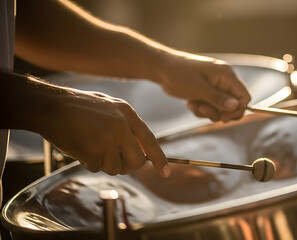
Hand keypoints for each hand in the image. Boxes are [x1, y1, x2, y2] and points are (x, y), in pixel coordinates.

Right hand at [37, 86, 168, 175]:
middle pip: (136, 162)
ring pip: (115, 168)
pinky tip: (80, 148)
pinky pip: (96, 168)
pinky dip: (87, 163)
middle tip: (113, 161)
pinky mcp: (94, 149)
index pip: (150, 140)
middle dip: (127, 166)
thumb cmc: (77, 108)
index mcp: (127, 113)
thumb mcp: (108, 108)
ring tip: (90, 146)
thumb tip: (138, 149)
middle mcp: (122, 126)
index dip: (159, 158)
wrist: (50, 106)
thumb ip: (124, 125)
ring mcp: (108, 138)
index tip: (165, 172)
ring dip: (103, 163)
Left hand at [158, 55, 250, 121]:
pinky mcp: (207, 94)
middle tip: (203, 109)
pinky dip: (201, 110)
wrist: (162, 69)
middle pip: (234, 105)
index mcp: (226, 75)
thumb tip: (236, 106)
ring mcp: (216, 88)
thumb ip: (218, 98)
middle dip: (219, 112)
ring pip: (221, 109)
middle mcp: (224, 81)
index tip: (222, 117)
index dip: (237, 110)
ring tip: (194, 105)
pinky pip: (211, 108)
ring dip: (208, 111)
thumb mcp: (198, 88)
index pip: (244, 97)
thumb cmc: (179, 74)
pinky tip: (190, 103)